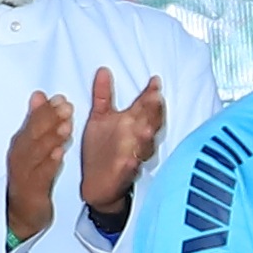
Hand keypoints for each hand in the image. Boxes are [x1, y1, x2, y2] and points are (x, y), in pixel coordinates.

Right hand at [5, 89, 73, 241]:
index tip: (60, 98)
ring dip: (51, 138)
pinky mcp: (31, 190)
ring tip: (66, 126)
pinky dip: (49, 164)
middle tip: (65, 106)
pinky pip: (40, 175)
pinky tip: (60, 155)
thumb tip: (39, 96)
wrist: (22, 213)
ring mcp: (24, 173)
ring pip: (37, 153)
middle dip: (49, 119)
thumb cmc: (30, 175)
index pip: (32, 122)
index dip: (45, 109)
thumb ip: (37, 122)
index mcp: (21, 143)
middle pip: (33, 134)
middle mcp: (20, 156)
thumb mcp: (34, 147)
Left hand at [72, 70, 171, 227]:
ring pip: (144, 145)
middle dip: (154, 112)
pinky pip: (130, 167)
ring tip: (145, 129)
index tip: (154, 81)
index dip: (151, 93)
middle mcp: (135, 136)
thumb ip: (103, 95)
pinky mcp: (125, 171)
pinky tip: (131, 160)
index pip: (144, 104)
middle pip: (150, 122)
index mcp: (131, 122)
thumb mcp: (100, 117)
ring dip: (146, 138)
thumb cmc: (101, 148)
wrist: (96, 182)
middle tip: (155, 98)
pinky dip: (132, 164)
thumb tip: (103, 70)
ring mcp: (132, 154)